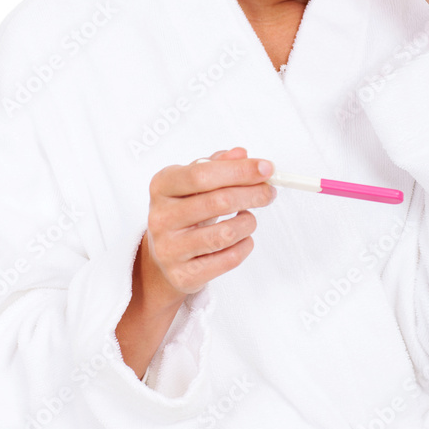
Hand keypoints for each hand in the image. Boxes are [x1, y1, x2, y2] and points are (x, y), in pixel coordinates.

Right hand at [144, 146, 276, 302]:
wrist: (165, 255)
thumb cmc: (185, 211)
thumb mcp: (194, 183)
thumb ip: (218, 165)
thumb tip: (241, 154)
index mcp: (162, 186)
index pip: (202, 174)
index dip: (239, 170)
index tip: (267, 168)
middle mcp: (161, 217)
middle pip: (218, 202)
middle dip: (252, 194)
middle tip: (268, 192)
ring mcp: (169, 249)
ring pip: (225, 233)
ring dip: (248, 223)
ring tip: (249, 218)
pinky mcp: (183, 274)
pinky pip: (228, 259)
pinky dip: (245, 246)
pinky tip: (243, 238)